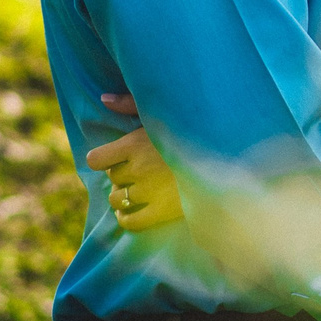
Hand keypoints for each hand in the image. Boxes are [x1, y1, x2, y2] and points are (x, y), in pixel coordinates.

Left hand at [87, 92, 180, 231]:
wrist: (224, 157)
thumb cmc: (191, 130)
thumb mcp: (161, 112)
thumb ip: (130, 104)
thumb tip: (103, 98)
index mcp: (135, 144)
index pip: (96, 160)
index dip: (102, 159)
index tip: (113, 158)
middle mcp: (137, 169)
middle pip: (111, 178)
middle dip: (120, 174)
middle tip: (136, 170)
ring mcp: (148, 193)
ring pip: (117, 199)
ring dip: (121, 195)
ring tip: (134, 190)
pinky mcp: (160, 212)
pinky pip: (130, 221)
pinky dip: (124, 218)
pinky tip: (128, 212)